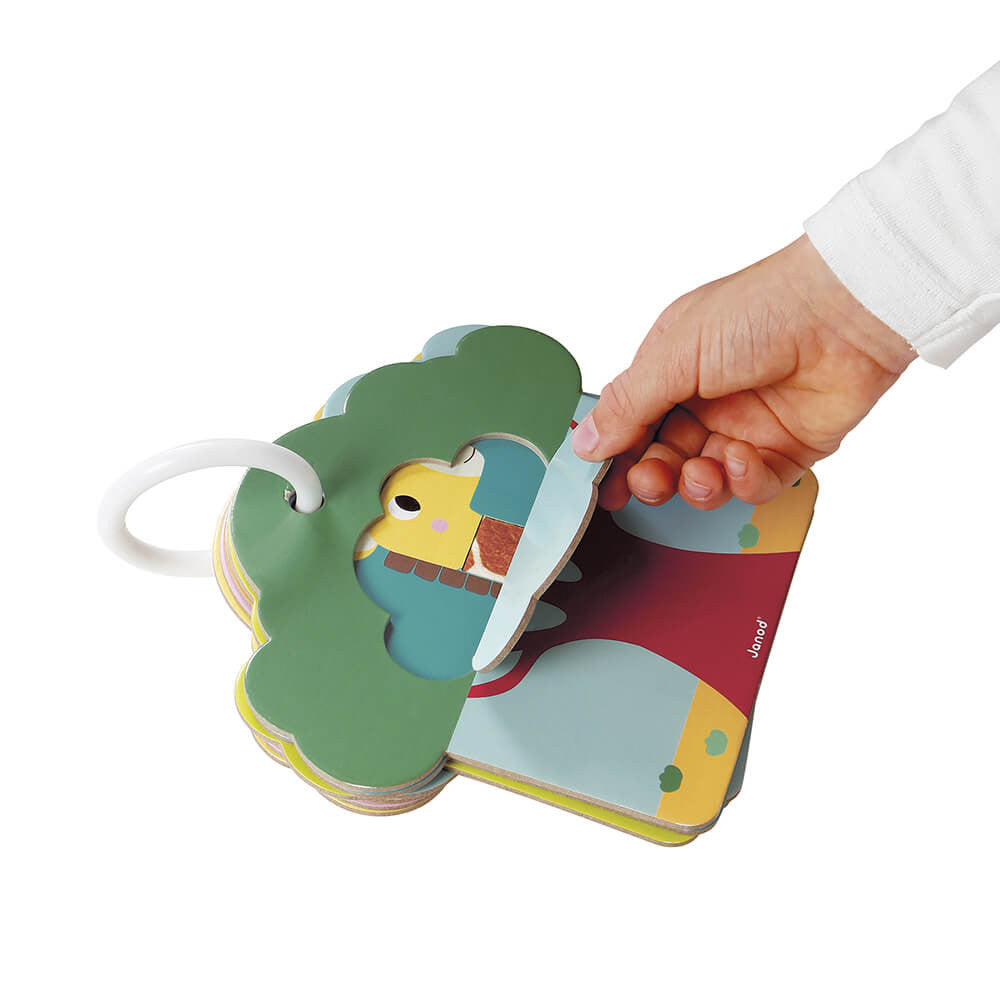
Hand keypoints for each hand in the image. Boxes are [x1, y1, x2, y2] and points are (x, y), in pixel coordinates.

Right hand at [572, 235, 915, 509]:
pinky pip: (751, 484)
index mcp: (673, 367)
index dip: (616, 454)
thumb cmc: (761, 309)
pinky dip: (740, 480)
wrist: (847, 310)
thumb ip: (628, 404)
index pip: (632, 422)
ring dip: (695, 484)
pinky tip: (740, 459)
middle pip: (663, 456)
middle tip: (648, 481)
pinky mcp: (787, 449)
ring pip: (704, 478)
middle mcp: (707, 399)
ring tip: (700, 472)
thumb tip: (586, 440)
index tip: (601, 482)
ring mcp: (747, 425)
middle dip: (652, 475)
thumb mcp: (675, 352)